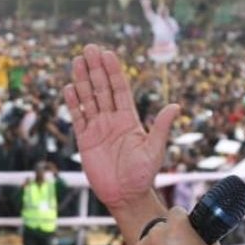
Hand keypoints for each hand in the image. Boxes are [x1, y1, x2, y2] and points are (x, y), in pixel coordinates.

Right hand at [62, 44, 176, 209]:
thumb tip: (175, 106)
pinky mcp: (85, 140)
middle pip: (101, 89)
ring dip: (82, 80)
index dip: (114, 72)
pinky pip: (78, 118)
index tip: (107, 54)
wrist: (126, 196)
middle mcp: (112, 120)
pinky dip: (73, 103)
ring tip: (76, 61)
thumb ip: (160, 127)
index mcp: (129, 119)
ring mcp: (97, 129)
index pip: (120, 90)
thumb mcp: (154, 150)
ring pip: (88, 99)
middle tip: (88, 48)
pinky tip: (69, 88)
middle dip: (95, 69)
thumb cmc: (143, 175)